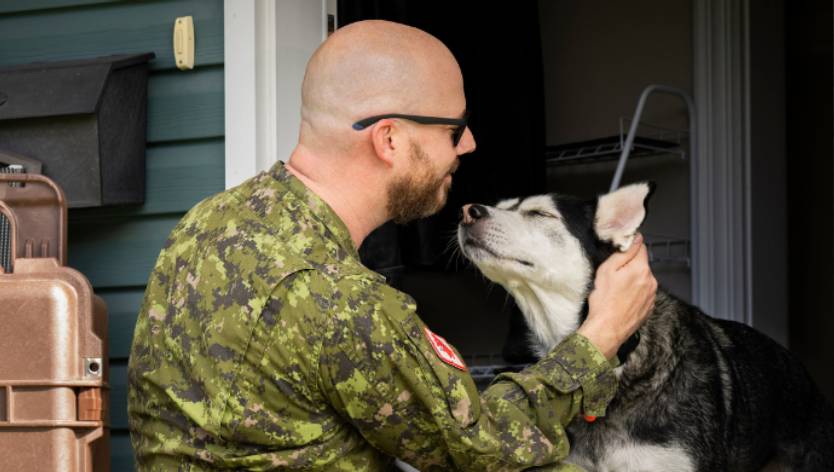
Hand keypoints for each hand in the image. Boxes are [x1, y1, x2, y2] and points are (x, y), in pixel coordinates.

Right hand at [577, 234, 656, 358]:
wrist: (607, 329)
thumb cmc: (604, 302)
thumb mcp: (607, 270)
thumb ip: (623, 252)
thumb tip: (636, 239)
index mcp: (641, 269)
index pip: (641, 247)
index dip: (628, 248)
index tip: (618, 255)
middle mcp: (651, 282)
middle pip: (641, 264)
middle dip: (629, 267)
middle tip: (612, 277)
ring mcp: (651, 296)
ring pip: (642, 280)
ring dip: (631, 281)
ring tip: (616, 292)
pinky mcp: (649, 308)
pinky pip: (642, 294)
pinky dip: (633, 294)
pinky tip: (621, 300)